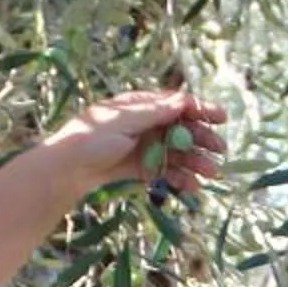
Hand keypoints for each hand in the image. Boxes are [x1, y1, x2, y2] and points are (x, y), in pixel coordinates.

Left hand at [46, 89, 226, 200]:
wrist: (66, 169)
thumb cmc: (91, 138)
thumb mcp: (124, 121)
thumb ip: (155, 112)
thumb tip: (183, 99)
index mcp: (141, 106)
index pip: (177, 105)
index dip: (201, 110)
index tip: (221, 118)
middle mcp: (145, 124)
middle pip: (181, 130)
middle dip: (202, 140)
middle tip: (220, 151)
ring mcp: (143, 147)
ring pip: (176, 153)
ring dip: (195, 162)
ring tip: (211, 175)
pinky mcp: (140, 168)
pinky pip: (165, 171)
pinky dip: (180, 178)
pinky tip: (193, 188)